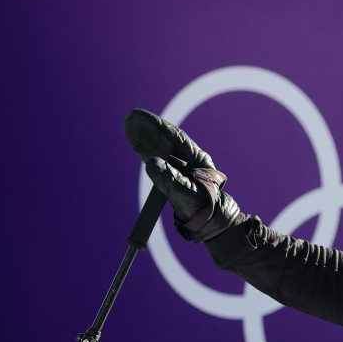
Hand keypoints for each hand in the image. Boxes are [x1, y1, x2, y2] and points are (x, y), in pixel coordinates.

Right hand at [124, 109, 239, 240]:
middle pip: (166, 140)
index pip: (174, 137)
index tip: (140, 118)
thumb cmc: (204, 209)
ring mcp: (182, 168)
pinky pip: (159, 161)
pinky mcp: (175, 177)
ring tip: (129, 127)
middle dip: (149, 129)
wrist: (213, 223)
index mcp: (197, 159)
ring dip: (146, 139)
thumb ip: (169, 179)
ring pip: (161, 149)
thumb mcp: (186, 194)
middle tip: (131, 118)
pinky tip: (136, 145)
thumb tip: (151, 162)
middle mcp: (189, 160)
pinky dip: (147, 153)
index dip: (156, 126)